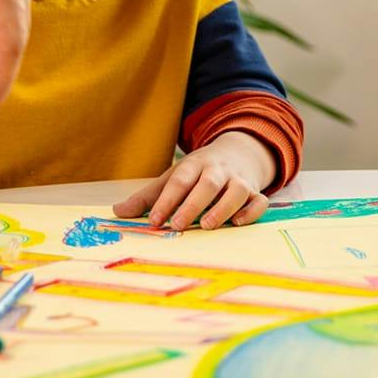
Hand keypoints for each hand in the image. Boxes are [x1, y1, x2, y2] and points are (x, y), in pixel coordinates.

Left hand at [113, 133, 278, 229]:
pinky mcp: (256, 191)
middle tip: (178, 225)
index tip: (154, 219)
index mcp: (195, 164)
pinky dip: (251, 212)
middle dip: (192, 204)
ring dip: (223, 208)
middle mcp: (218, 170)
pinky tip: (238, 223)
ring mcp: (239, 180)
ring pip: (236, 191)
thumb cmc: (200, 171)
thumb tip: (118, 212)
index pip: (179, 180)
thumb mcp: (175, 176)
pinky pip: (259, 201)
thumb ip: (148, 196)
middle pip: (207, 184)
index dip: (166, 199)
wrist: (241, 151)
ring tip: (207, 225)